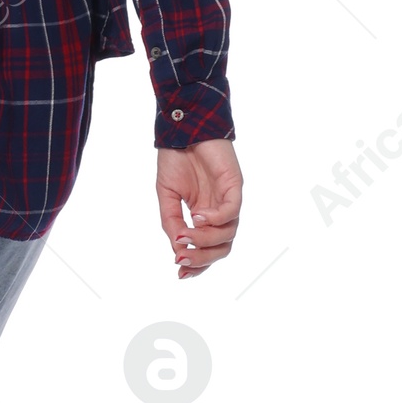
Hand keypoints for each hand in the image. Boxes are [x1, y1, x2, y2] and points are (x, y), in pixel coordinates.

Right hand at [156, 139, 240, 277]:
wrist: (183, 130)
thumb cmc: (176, 159)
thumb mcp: (166, 197)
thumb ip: (171, 222)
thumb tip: (177, 249)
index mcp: (204, 217)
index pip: (208, 250)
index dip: (197, 265)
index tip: (179, 272)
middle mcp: (219, 212)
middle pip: (222, 248)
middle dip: (202, 258)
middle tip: (181, 258)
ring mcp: (228, 199)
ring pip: (228, 233)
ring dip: (205, 239)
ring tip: (185, 233)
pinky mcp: (235, 185)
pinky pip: (231, 210)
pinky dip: (215, 218)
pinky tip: (197, 215)